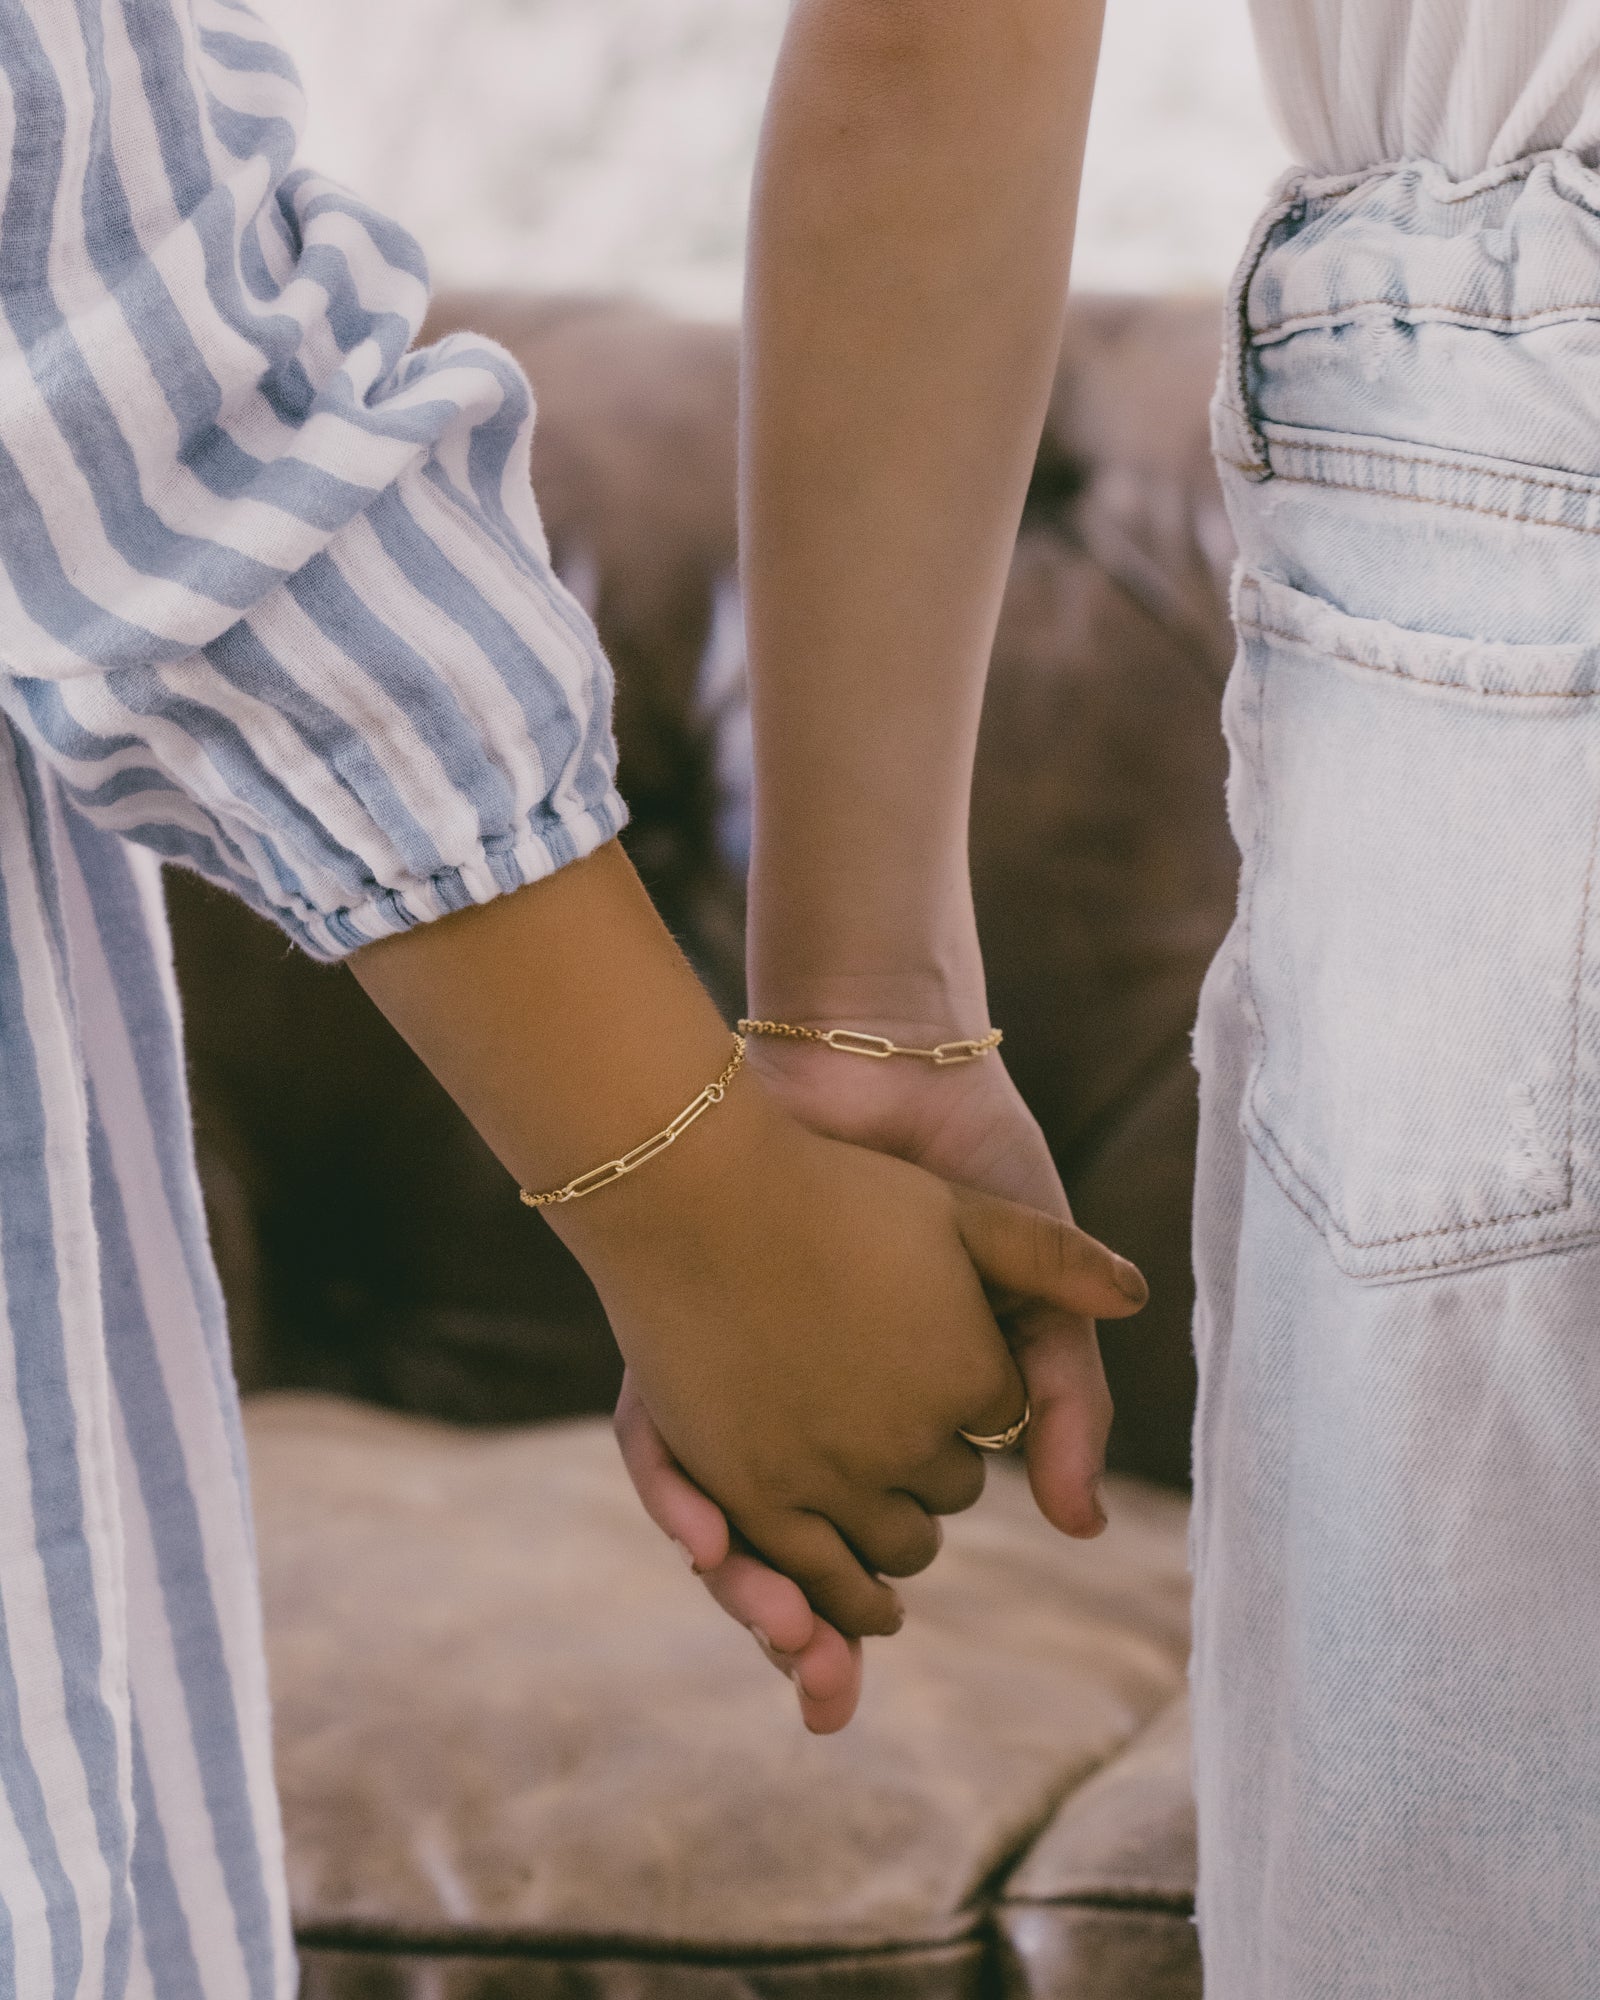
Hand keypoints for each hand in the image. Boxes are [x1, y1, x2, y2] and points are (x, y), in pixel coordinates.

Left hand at [616, 1018, 1145, 1728]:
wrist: (885, 1070)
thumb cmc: (968, 1179)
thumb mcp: (1030, 1306)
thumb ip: (1061, 1408)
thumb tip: (1080, 1528)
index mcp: (889, 1422)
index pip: (864, 1553)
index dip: (848, 1621)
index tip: (840, 1685)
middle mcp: (802, 1414)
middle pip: (778, 1555)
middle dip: (788, 1624)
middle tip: (809, 1678)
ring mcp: (738, 1378)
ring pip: (713, 1517)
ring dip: (733, 1581)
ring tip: (768, 1623)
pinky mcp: (680, 1335)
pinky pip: (652, 1442)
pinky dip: (672, 1493)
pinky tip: (702, 1531)